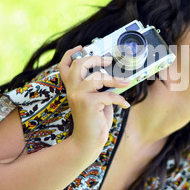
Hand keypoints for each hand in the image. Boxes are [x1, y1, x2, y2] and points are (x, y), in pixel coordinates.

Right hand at [58, 46, 130, 160]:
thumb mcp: (96, 99)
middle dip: (95, 59)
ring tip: (125, 82)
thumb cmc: (94, 120)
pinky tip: (125, 105)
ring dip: (115, 79)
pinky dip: (120, 99)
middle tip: (107, 61)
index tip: (81, 48)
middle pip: (79, 65)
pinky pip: (108, 95)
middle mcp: (72, 89)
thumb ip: (99, 87)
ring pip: (97, 78)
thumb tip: (113, 75)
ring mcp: (78, 96)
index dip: (70, 54)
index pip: (64, 66)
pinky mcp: (88, 103)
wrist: (88, 141)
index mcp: (72, 87)